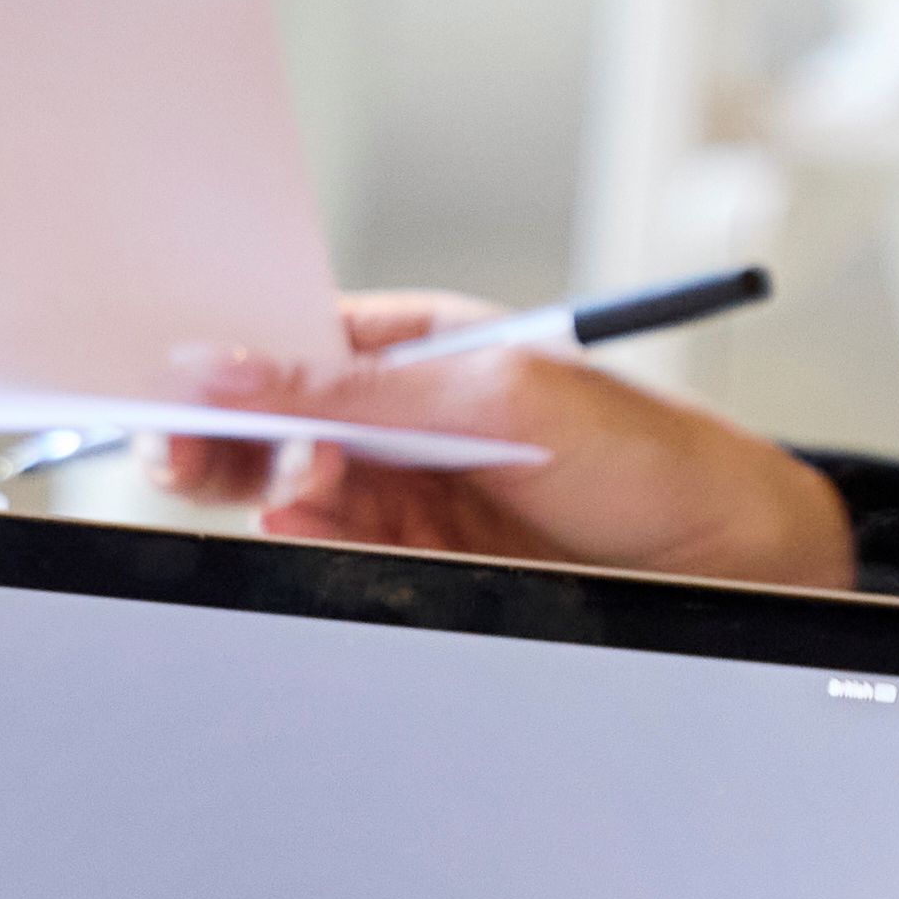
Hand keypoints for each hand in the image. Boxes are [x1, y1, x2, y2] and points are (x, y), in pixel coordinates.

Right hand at [148, 292, 859, 586]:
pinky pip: (334, 544)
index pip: (291, 344)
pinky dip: (308, 536)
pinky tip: (302, 524)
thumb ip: (368, 389)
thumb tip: (240, 366)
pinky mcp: (418, 555)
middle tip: (185, 452)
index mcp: (417, 346)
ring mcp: (406, 486)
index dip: (228, 364)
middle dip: (221, 435)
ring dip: (274, 488)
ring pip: (291, 488)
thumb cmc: (642, 449)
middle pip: (272, 423)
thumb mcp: (507, 396)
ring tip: (298, 488)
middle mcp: (401, 414)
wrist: (722, 554)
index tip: (175, 386)